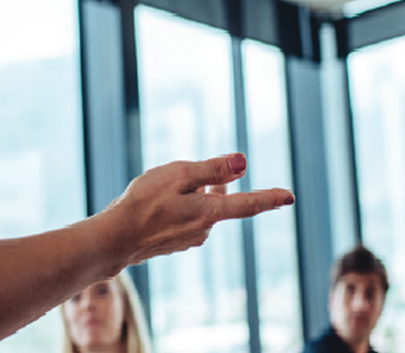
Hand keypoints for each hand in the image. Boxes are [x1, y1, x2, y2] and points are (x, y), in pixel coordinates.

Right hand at [101, 153, 293, 267]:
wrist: (115, 238)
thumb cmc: (144, 202)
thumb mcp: (179, 175)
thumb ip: (212, 169)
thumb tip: (243, 162)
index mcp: (209, 213)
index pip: (248, 204)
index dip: (270, 198)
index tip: (289, 197)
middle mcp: (204, 229)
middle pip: (220, 202)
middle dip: (213, 185)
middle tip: (192, 172)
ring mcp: (188, 238)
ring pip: (201, 209)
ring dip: (193, 195)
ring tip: (164, 186)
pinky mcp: (174, 243)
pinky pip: (186, 218)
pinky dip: (180, 206)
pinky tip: (158, 202)